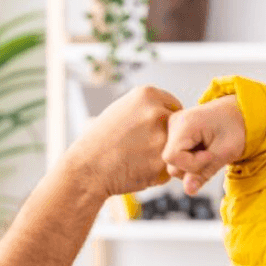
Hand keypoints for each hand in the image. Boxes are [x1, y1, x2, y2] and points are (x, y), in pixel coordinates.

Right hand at [67, 85, 182, 197]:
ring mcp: (162, 137)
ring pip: (175, 147)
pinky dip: (158, 172)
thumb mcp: (122, 109)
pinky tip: (138, 169)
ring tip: (138, 158)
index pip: (175, 106)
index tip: (152, 131)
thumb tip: (170, 111)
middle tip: (144, 147)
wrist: (87, 168)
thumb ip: (148, 108)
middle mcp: (157, 112)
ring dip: (163, 154)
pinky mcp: (163, 161)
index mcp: (148, 94)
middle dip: (168, 137)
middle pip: (179, 126)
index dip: (166, 121)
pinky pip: (170, 166)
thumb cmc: (101, 141)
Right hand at [163, 95, 246, 194]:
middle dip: (193, 167)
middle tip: (213, 154)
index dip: (192, 164)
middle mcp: (174, 123)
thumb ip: (205, 172)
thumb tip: (188, 190)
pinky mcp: (175, 133)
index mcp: (184, 123)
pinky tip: (203, 150)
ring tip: (209, 151)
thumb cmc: (236, 127)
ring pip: (173, 163)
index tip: (211, 156)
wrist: (240, 111)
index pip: (172, 157)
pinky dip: (191, 159)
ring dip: (192, 165)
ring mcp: (173, 128)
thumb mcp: (226, 152)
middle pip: (171, 162)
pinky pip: (177, 156)